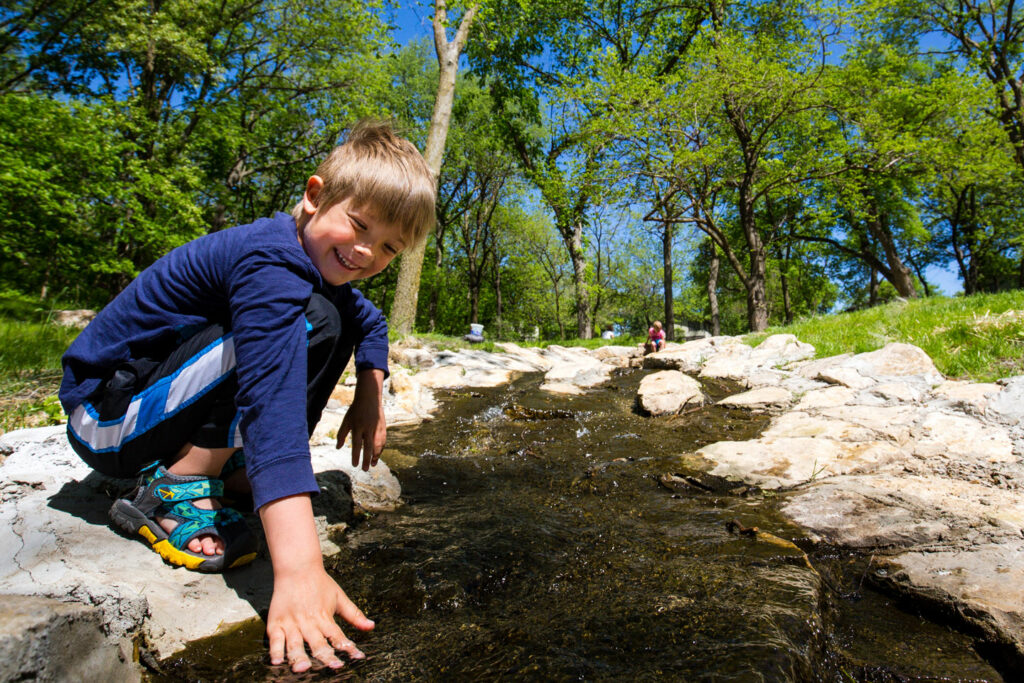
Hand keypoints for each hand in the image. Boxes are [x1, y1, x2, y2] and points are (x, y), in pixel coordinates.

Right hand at [261, 494, 374, 672]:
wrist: (297, 567)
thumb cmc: (319, 583)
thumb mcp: (340, 597)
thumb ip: (354, 614)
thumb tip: (372, 626)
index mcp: (325, 617)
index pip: (338, 636)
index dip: (348, 647)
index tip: (358, 657)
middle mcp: (309, 622)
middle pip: (318, 643)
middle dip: (326, 656)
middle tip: (334, 666)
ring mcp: (291, 623)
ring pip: (295, 644)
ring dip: (299, 656)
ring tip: (302, 668)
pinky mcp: (276, 622)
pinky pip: (275, 639)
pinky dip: (276, 650)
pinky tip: (277, 661)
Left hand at [337, 368, 385, 470]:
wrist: (369, 398)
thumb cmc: (355, 410)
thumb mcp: (346, 421)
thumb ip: (341, 434)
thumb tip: (338, 447)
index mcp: (357, 427)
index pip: (357, 444)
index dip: (356, 455)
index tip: (355, 465)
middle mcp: (368, 428)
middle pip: (368, 447)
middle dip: (366, 459)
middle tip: (365, 469)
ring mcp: (376, 427)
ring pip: (377, 444)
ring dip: (375, 456)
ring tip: (372, 464)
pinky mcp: (382, 427)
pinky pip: (382, 440)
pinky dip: (380, 449)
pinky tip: (377, 455)